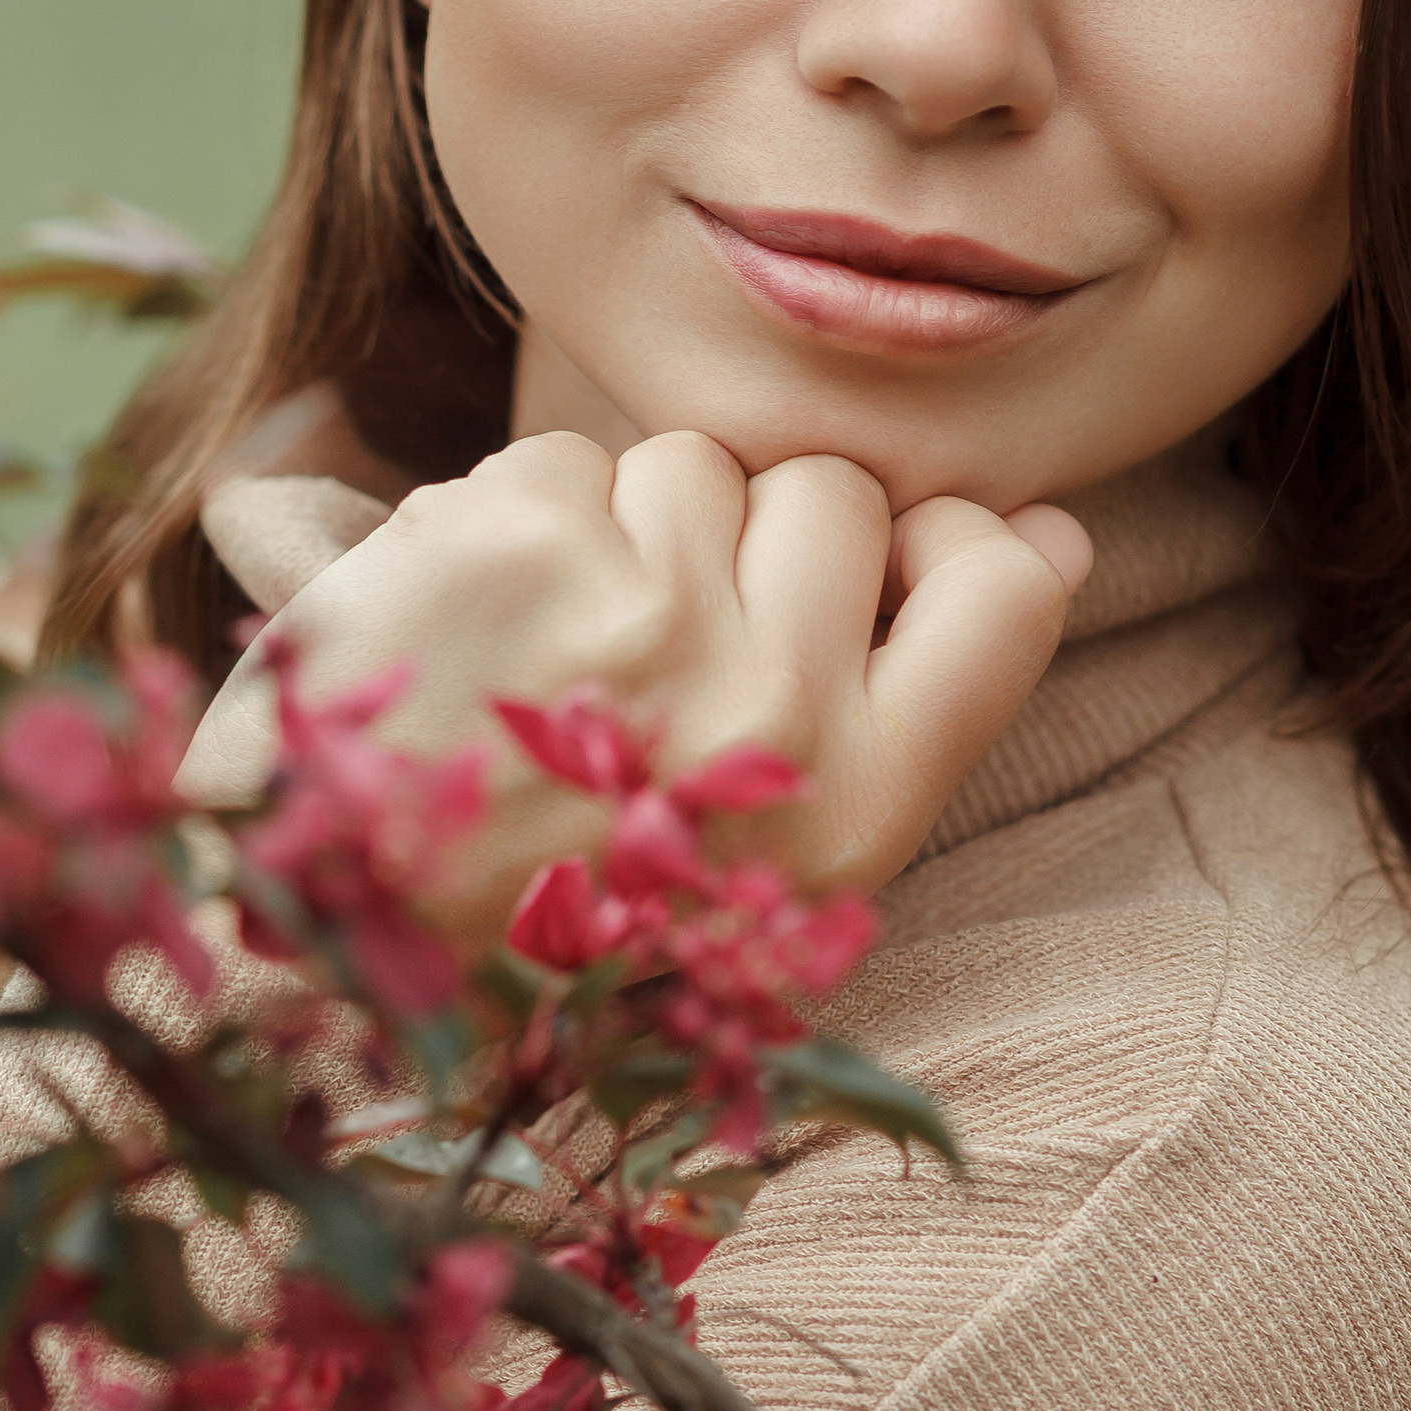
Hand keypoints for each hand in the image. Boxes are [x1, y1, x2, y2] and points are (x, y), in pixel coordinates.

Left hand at [178, 430, 1092, 950]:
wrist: (345, 954)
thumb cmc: (581, 906)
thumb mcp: (789, 853)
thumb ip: (929, 692)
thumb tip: (1066, 535)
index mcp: (862, 802)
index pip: (1000, 584)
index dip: (943, 547)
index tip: (866, 585)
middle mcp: (774, 713)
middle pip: (833, 490)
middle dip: (748, 541)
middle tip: (657, 664)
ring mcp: (648, 622)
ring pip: (693, 461)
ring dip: (625, 529)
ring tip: (559, 658)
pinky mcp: (519, 548)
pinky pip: (562, 456)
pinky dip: (512, 521)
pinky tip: (478, 630)